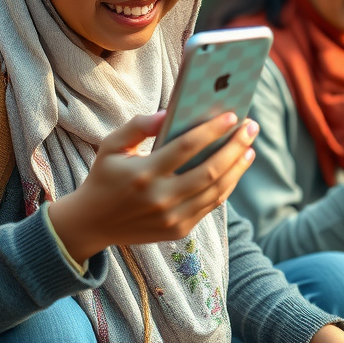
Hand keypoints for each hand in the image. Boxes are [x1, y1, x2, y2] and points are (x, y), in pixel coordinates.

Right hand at [48, 111, 257, 262]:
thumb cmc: (105, 177)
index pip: (185, 148)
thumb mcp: (111, 145)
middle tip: (251, 126)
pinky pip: (210, 206)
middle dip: (235, 146)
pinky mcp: (178, 230)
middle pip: (209, 170)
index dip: (211, 131)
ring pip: (216, 191)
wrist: (92, 224)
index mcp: (143, 173)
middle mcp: (160, 198)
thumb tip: (169, 112)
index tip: (231, 115)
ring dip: (237, 168)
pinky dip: (226, 186)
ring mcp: (172, 218)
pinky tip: (234, 169)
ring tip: (249, 148)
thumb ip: (138, 125)